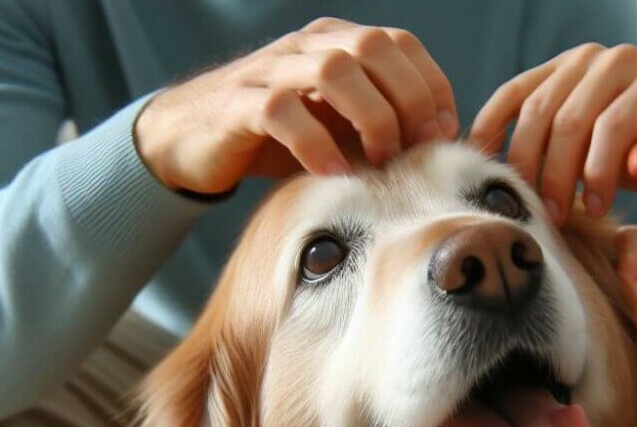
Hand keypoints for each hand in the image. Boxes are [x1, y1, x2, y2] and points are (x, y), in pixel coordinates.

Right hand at [134, 17, 458, 193]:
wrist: (192, 140)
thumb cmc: (275, 139)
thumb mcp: (336, 127)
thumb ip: (378, 125)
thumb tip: (439, 144)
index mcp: (335, 43)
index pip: (399, 42)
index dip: (431, 84)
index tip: (445, 131)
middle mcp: (305, 47)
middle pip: (373, 48)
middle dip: (408, 100)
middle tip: (417, 149)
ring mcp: (270, 71)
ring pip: (333, 70)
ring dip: (370, 118)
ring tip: (380, 161)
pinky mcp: (239, 105)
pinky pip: (282, 111)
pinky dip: (315, 144)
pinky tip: (332, 174)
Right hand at [468, 43, 636, 224]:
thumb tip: (635, 162)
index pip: (613, 127)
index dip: (597, 174)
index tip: (593, 212)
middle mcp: (612, 60)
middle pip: (568, 119)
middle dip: (555, 174)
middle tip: (551, 217)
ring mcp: (576, 62)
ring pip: (535, 109)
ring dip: (523, 160)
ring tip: (525, 200)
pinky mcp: (548, 70)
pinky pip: (510, 94)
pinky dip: (491, 124)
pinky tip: (483, 157)